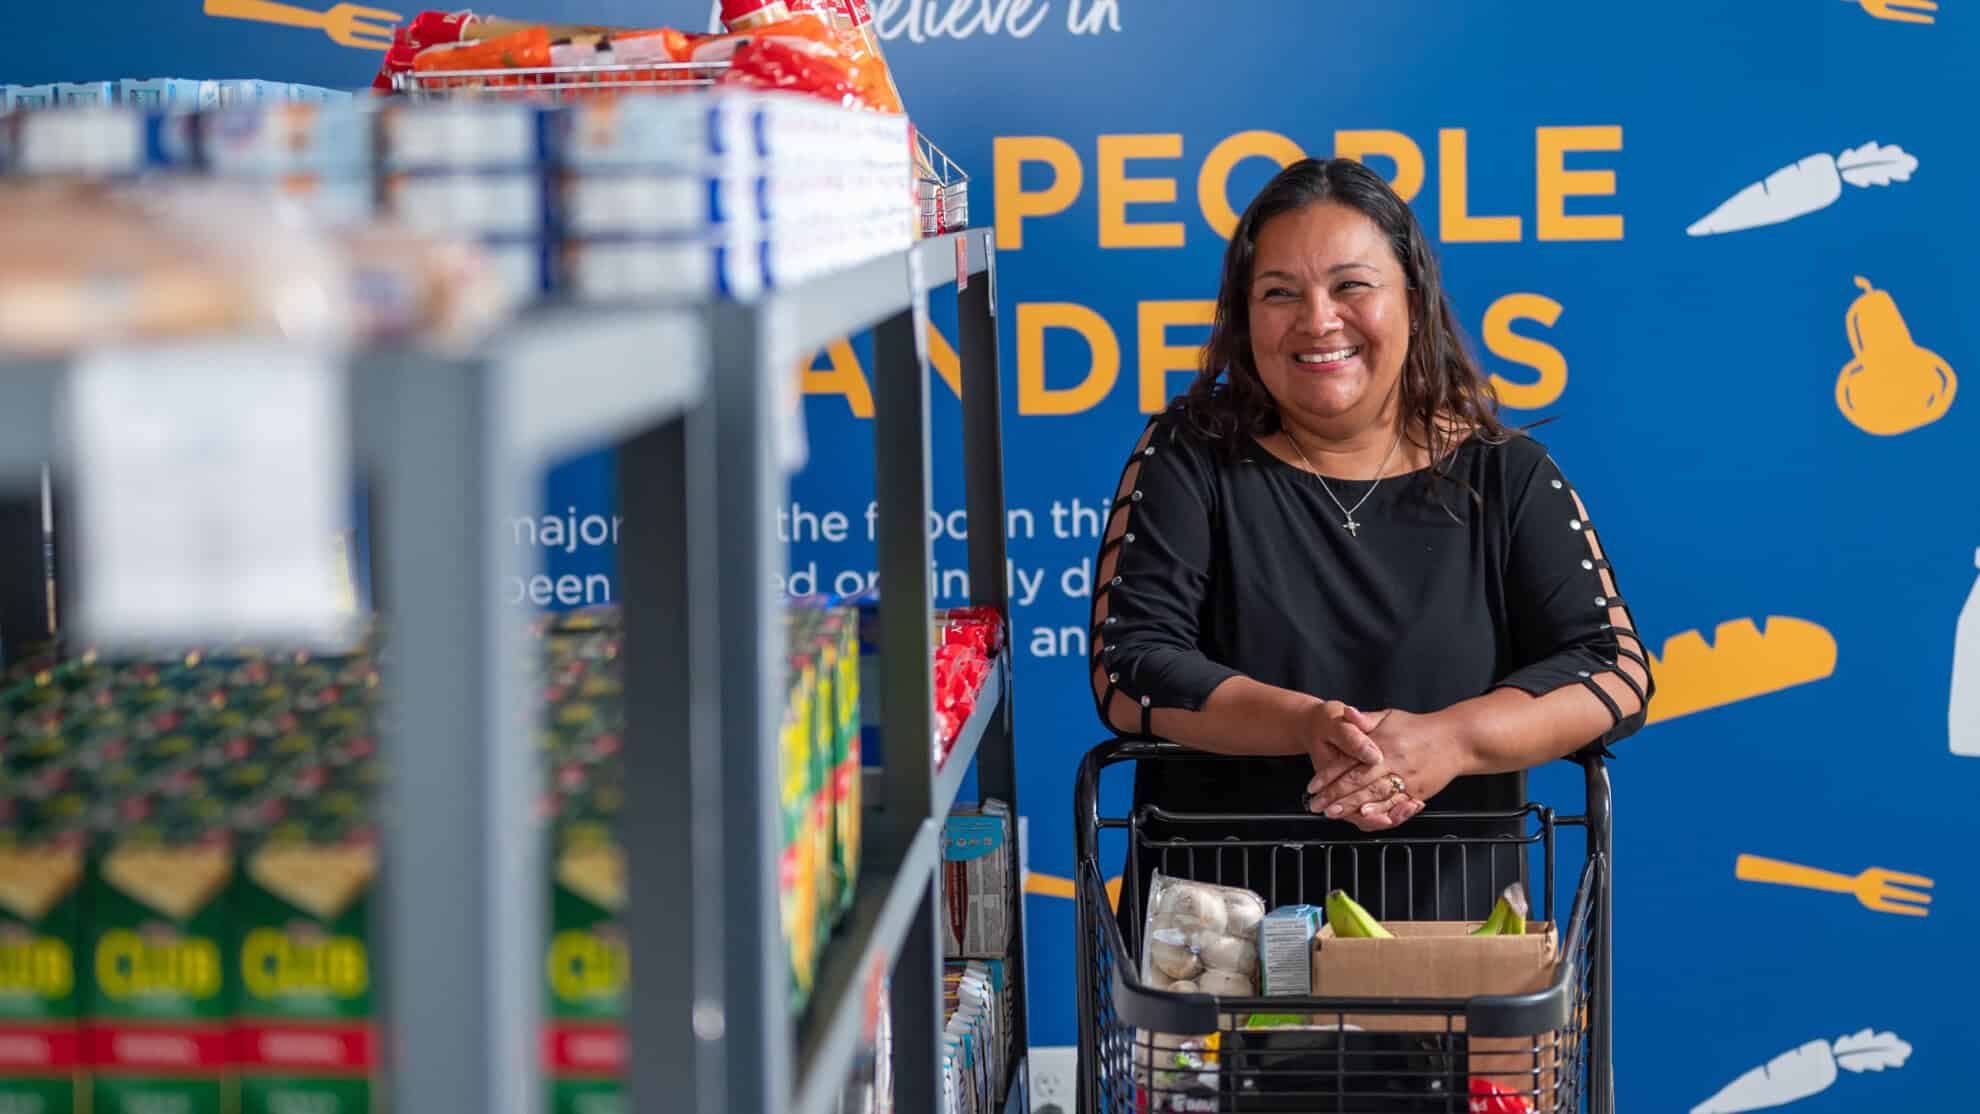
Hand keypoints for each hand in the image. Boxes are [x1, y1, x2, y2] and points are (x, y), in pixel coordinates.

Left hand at [1305, 709, 1466, 830]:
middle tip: (1316, 805)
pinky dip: (1381, 812)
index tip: (1313, 785)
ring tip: (1334, 813)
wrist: (1456, 739)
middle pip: (1358, 781)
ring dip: (1352, 806)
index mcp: (1382, 743)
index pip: (1349, 761)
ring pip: (1374, 795)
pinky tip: (1367, 816)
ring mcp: (1406, 778)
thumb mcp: (1389, 717)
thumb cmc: (1419, 728)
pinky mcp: (1418, 791)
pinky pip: (1396, 804)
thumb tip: (1346, 713)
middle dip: (1334, 796)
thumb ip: (1365, 720)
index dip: (1329, 775)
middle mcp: (1392, 761)